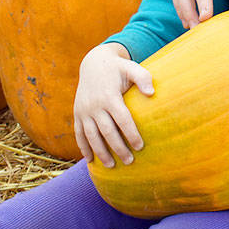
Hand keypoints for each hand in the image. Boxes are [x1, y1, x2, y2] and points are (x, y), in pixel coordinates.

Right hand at [72, 44, 153, 167]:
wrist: (93, 63)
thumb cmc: (118, 68)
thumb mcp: (131, 67)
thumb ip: (143, 77)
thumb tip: (151, 93)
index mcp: (109, 96)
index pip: (122, 119)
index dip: (131, 134)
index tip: (140, 146)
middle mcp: (95, 105)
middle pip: (107, 131)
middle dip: (118, 148)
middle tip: (129, 161)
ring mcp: (84, 110)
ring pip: (91, 136)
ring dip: (101, 152)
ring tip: (111, 166)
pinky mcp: (77, 113)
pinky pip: (79, 133)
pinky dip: (83, 147)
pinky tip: (91, 160)